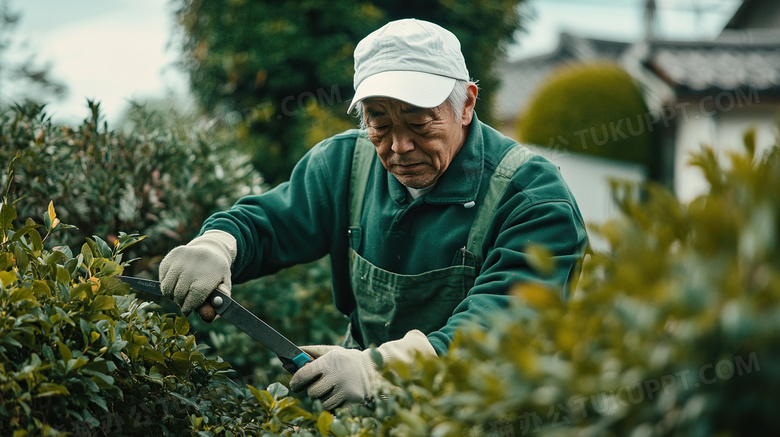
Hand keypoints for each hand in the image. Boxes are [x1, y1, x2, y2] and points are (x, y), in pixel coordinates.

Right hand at [159, 230, 236, 316]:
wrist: (211, 249)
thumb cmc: (217, 274)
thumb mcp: (224, 287)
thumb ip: (218, 304)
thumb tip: (207, 317)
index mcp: (208, 275)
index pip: (193, 298)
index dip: (189, 307)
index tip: (188, 311)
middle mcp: (193, 266)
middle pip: (179, 294)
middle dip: (181, 302)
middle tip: (185, 302)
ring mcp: (180, 260)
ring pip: (167, 288)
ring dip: (172, 295)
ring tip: (181, 293)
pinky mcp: (170, 257)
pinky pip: (162, 279)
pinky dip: (167, 284)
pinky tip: (177, 281)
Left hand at [289, 330, 436, 409]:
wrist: (374, 368)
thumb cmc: (347, 360)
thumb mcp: (331, 351)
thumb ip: (311, 352)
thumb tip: (291, 353)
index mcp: (329, 361)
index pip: (303, 375)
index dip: (296, 382)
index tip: (295, 385)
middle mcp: (337, 375)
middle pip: (312, 393)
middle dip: (314, 391)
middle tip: (322, 386)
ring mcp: (346, 389)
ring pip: (323, 404)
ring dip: (326, 399)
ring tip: (335, 390)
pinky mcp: (354, 401)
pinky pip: (335, 410)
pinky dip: (336, 406)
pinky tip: (342, 397)